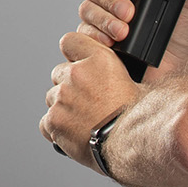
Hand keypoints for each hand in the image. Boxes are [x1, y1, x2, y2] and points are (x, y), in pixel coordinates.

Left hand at [40, 29, 136, 169]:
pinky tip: (75, 135)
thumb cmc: (139, 121)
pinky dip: (57, 129)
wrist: (131, 145)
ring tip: (84, 123)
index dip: (73, 54)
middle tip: (88, 103)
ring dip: (63, 109)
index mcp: (99, 60)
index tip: (78, 64)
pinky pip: (46, 123)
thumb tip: (137, 75)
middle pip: (59, 73)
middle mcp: (77, 74)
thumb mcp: (140, 87)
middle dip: (69, 87)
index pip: (70, 41)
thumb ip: (121, 76)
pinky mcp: (54, 120)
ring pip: (52, 99)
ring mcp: (62, 98)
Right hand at [78, 0, 187, 77]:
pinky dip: (97, 36)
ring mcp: (103, 16)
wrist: (182, 69)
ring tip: (124, 32)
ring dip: (104, 19)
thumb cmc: (185, 34)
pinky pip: (84, 33)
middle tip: (128, 12)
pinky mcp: (97, 39)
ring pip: (87, 7)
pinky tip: (112, 43)